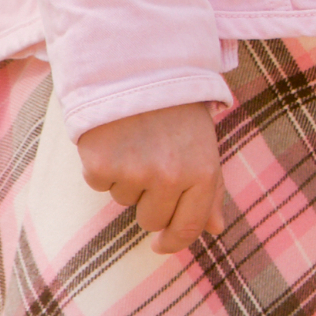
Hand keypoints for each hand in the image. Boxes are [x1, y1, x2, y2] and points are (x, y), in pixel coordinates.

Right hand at [74, 102, 224, 253]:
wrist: (139, 70)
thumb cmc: (178, 112)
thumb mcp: (204, 146)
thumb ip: (211, 191)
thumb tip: (216, 229)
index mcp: (203, 173)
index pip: (187, 228)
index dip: (173, 242)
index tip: (162, 245)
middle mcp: (170, 177)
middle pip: (150, 220)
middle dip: (149, 200)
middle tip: (151, 162)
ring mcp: (134, 173)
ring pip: (123, 200)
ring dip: (126, 178)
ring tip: (136, 142)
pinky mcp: (100, 166)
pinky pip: (99, 185)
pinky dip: (102, 167)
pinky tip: (114, 140)